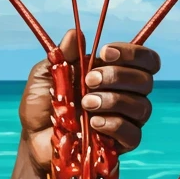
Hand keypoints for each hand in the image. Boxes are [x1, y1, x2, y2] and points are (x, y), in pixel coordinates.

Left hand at [20, 29, 159, 172]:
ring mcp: (125, 121)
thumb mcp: (45, 75)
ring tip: (86, 104)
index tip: (105, 52)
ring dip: (114, 100)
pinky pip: (133, 134)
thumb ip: (61, 55)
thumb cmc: (42, 105)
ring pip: (141, 106)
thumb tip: (75, 34)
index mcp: (114, 73)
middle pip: (146, 80)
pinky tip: (93, 123)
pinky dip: (114, 125)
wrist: (33, 138)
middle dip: (118, 76)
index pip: (145, 59)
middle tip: (89, 81)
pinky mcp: (120, 145)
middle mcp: (126, 95)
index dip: (132, 53)